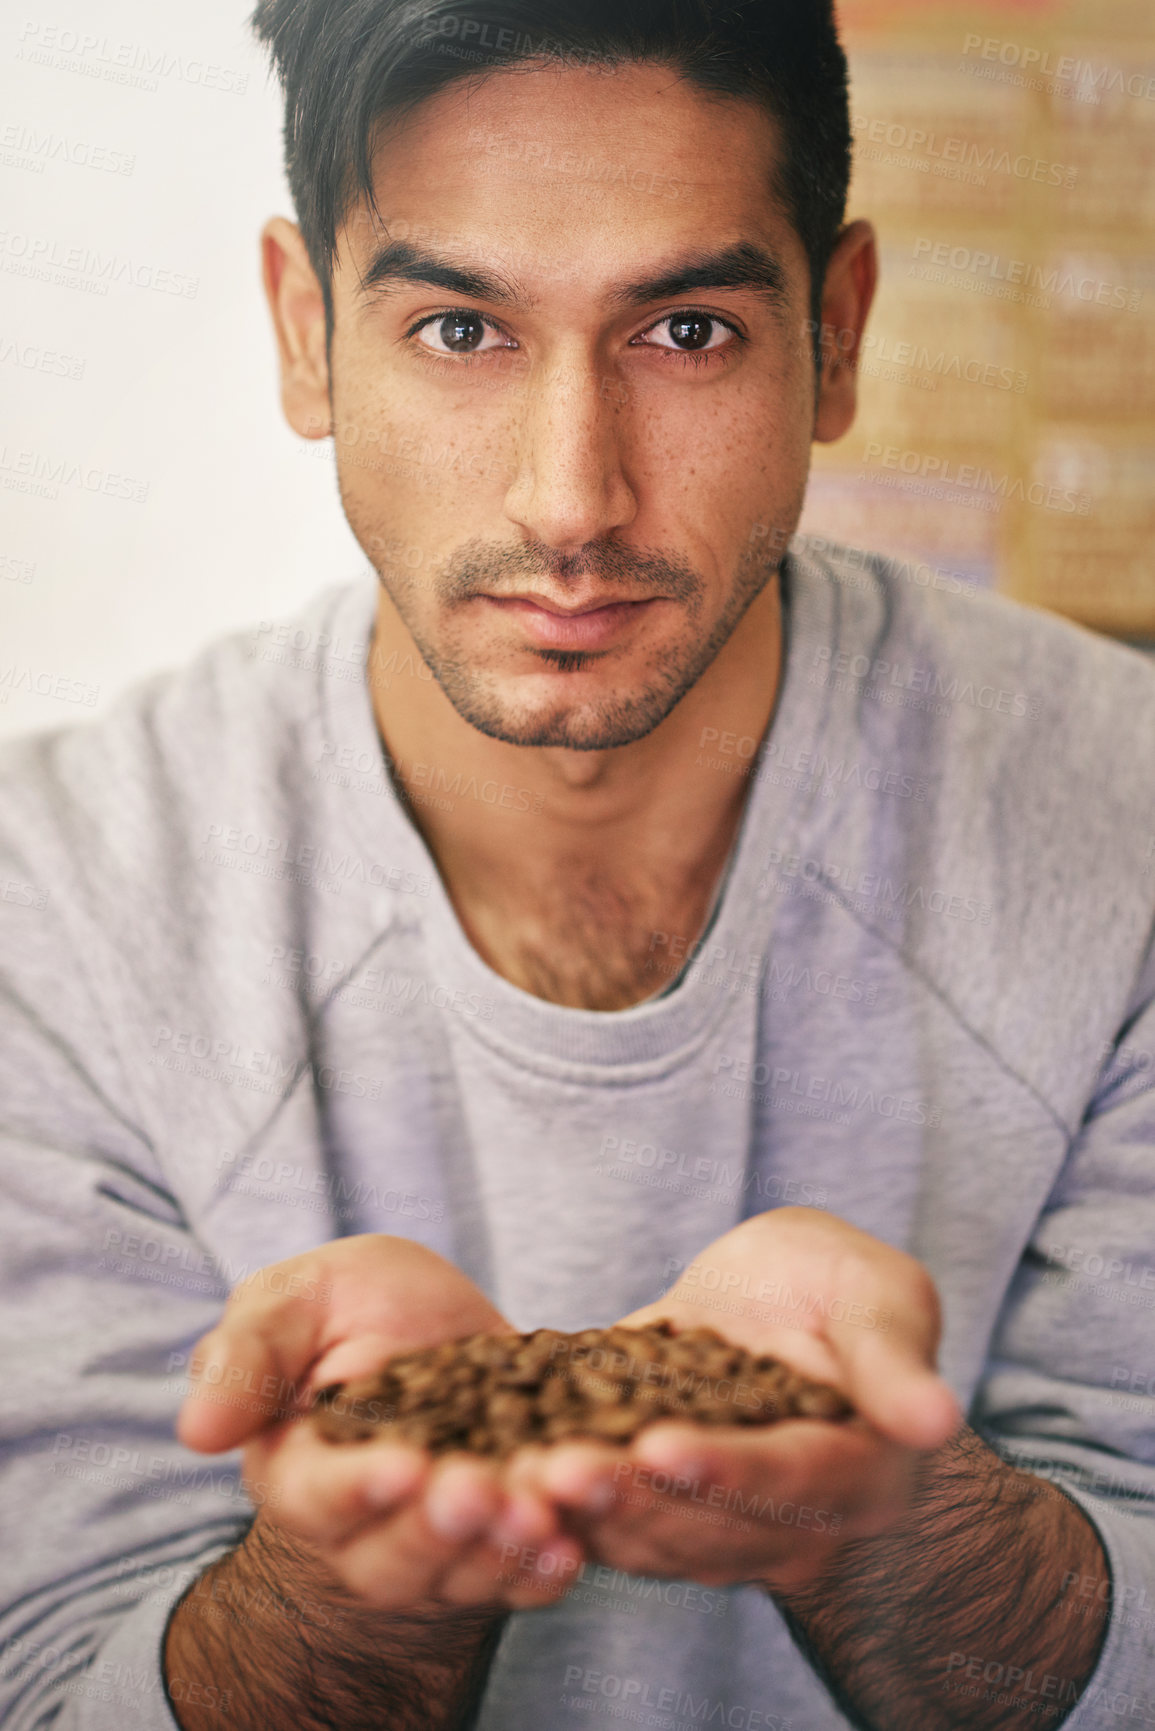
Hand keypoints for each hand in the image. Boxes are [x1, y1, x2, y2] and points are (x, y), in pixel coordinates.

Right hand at [176, 1234, 583, 1612]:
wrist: (438, 1322)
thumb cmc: (352, 1306)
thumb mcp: (297, 1298)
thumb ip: (248, 1355)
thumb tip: (198, 1432)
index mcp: (300, 1469)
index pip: (317, 1498)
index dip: (356, 1489)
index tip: (400, 1464)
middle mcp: (365, 1527)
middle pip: (393, 1557)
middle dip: (438, 1528)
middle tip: (476, 1488)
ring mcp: (437, 1546)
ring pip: (462, 1573)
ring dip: (501, 1549)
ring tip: (539, 1511)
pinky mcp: (502, 1544)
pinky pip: (523, 1576)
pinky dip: (546, 1569)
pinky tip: (572, 1546)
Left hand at [508, 1208, 961, 1592]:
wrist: (783, 1314)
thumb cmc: (843, 1296)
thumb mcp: (881, 1295)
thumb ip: (894, 1356)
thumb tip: (935, 1419)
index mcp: (846, 1467)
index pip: (786, 1478)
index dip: (727, 1471)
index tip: (666, 1450)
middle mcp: (773, 1516)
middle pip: (697, 1518)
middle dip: (627, 1498)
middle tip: (560, 1472)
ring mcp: (701, 1517)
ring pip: (634, 1527)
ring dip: (573, 1508)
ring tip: (513, 1476)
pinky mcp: (639, 1497)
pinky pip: (591, 1509)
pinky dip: (540, 1495)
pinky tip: (485, 1467)